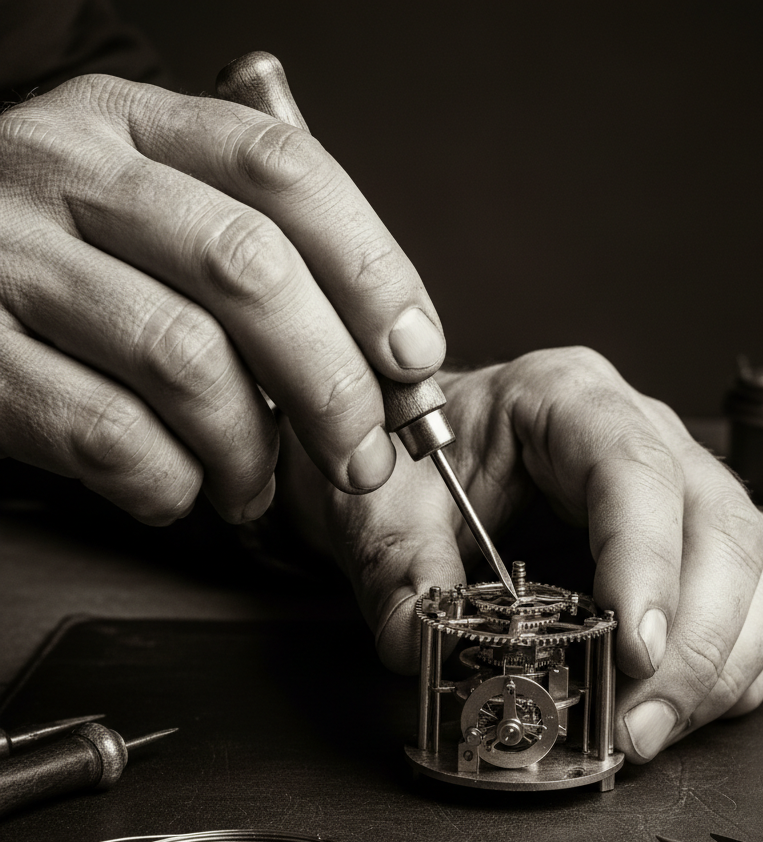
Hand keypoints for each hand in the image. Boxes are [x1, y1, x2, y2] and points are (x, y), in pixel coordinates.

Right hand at [0, 74, 444, 523]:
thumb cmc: (72, 256)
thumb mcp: (155, 209)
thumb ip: (262, 254)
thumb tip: (391, 359)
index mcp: (135, 124)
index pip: (286, 172)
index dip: (373, 271)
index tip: (415, 354)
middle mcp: (69, 170)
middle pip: (248, 268)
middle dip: (332, 383)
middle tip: (363, 454)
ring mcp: (8, 256)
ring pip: (184, 358)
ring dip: (249, 447)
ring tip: (255, 483)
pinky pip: (105, 432)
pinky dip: (169, 480)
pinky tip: (181, 488)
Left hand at [278, 347, 762, 761]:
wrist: (433, 457)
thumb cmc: (422, 462)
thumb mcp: (384, 502)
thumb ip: (397, 566)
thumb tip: (420, 645)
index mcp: (566, 398)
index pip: (635, 469)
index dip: (646, 561)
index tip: (631, 650)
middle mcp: (646, 434)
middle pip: (721, 526)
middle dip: (694, 642)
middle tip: (636, 725)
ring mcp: (685, 486)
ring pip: (757, 568)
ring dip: (720, 666)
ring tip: (649, 731)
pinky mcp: (701, 542)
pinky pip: (759, 601)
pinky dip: (732, 669)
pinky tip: (680, 708)